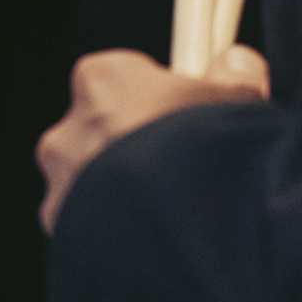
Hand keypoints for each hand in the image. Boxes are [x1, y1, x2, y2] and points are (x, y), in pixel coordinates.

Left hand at [38, 44, 269, 231]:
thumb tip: (236, 62)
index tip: (186, 116)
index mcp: (101, 80)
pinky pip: (87, 224)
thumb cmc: (208, 153)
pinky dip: (115, 231)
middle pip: (102, 130)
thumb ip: (235, 78)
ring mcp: (61, 182)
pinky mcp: (62, 229)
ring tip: (173, 212)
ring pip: (91, 180)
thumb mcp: (240, 104)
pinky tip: (154, 240)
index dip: (157, 96)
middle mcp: (67, 128)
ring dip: (122, 191)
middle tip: (183, 170)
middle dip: (135, 146)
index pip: (120, 76)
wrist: (184, 229)